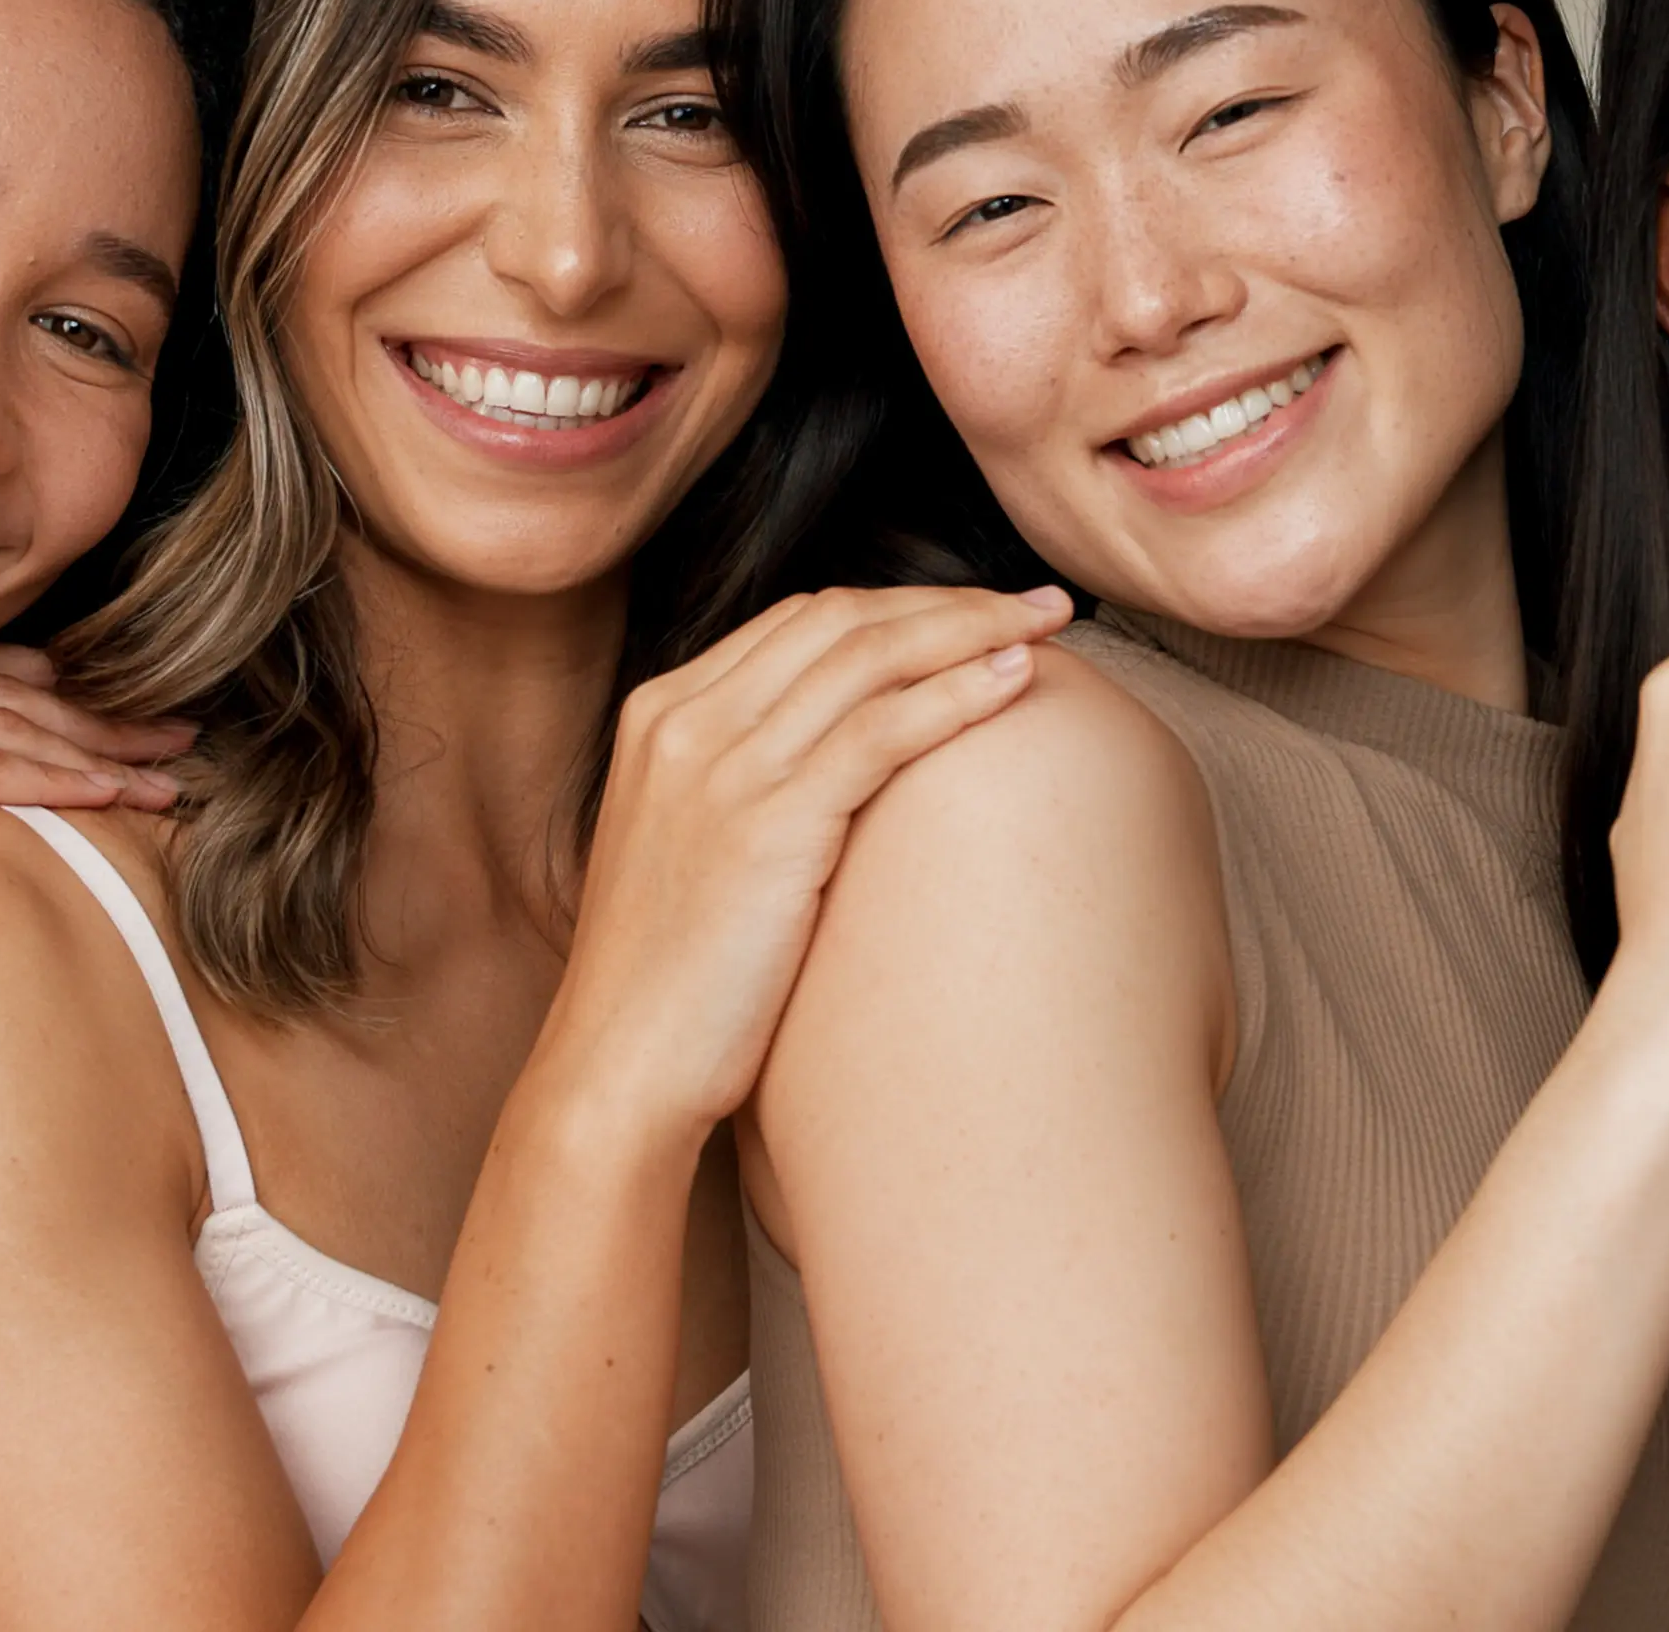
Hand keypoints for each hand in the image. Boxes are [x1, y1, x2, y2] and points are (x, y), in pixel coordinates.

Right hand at [540, 584, 1076, 1139]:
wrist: (618, 1067)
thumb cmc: (671, 981)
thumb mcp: (691, 849)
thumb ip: (746, 784)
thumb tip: (848, 770)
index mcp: (660, 715)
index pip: (800, 619)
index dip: (900, 607)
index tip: (976, 615)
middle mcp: (684, 722)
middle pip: (840, 618)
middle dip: (948, 601)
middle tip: (1036, 602)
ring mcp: (722, 768)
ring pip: (868, 657)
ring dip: (971, 628)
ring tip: (1049, 624)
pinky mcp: (767, 825)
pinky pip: (880, 732)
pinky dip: (956, 694)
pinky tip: (1016, 682)